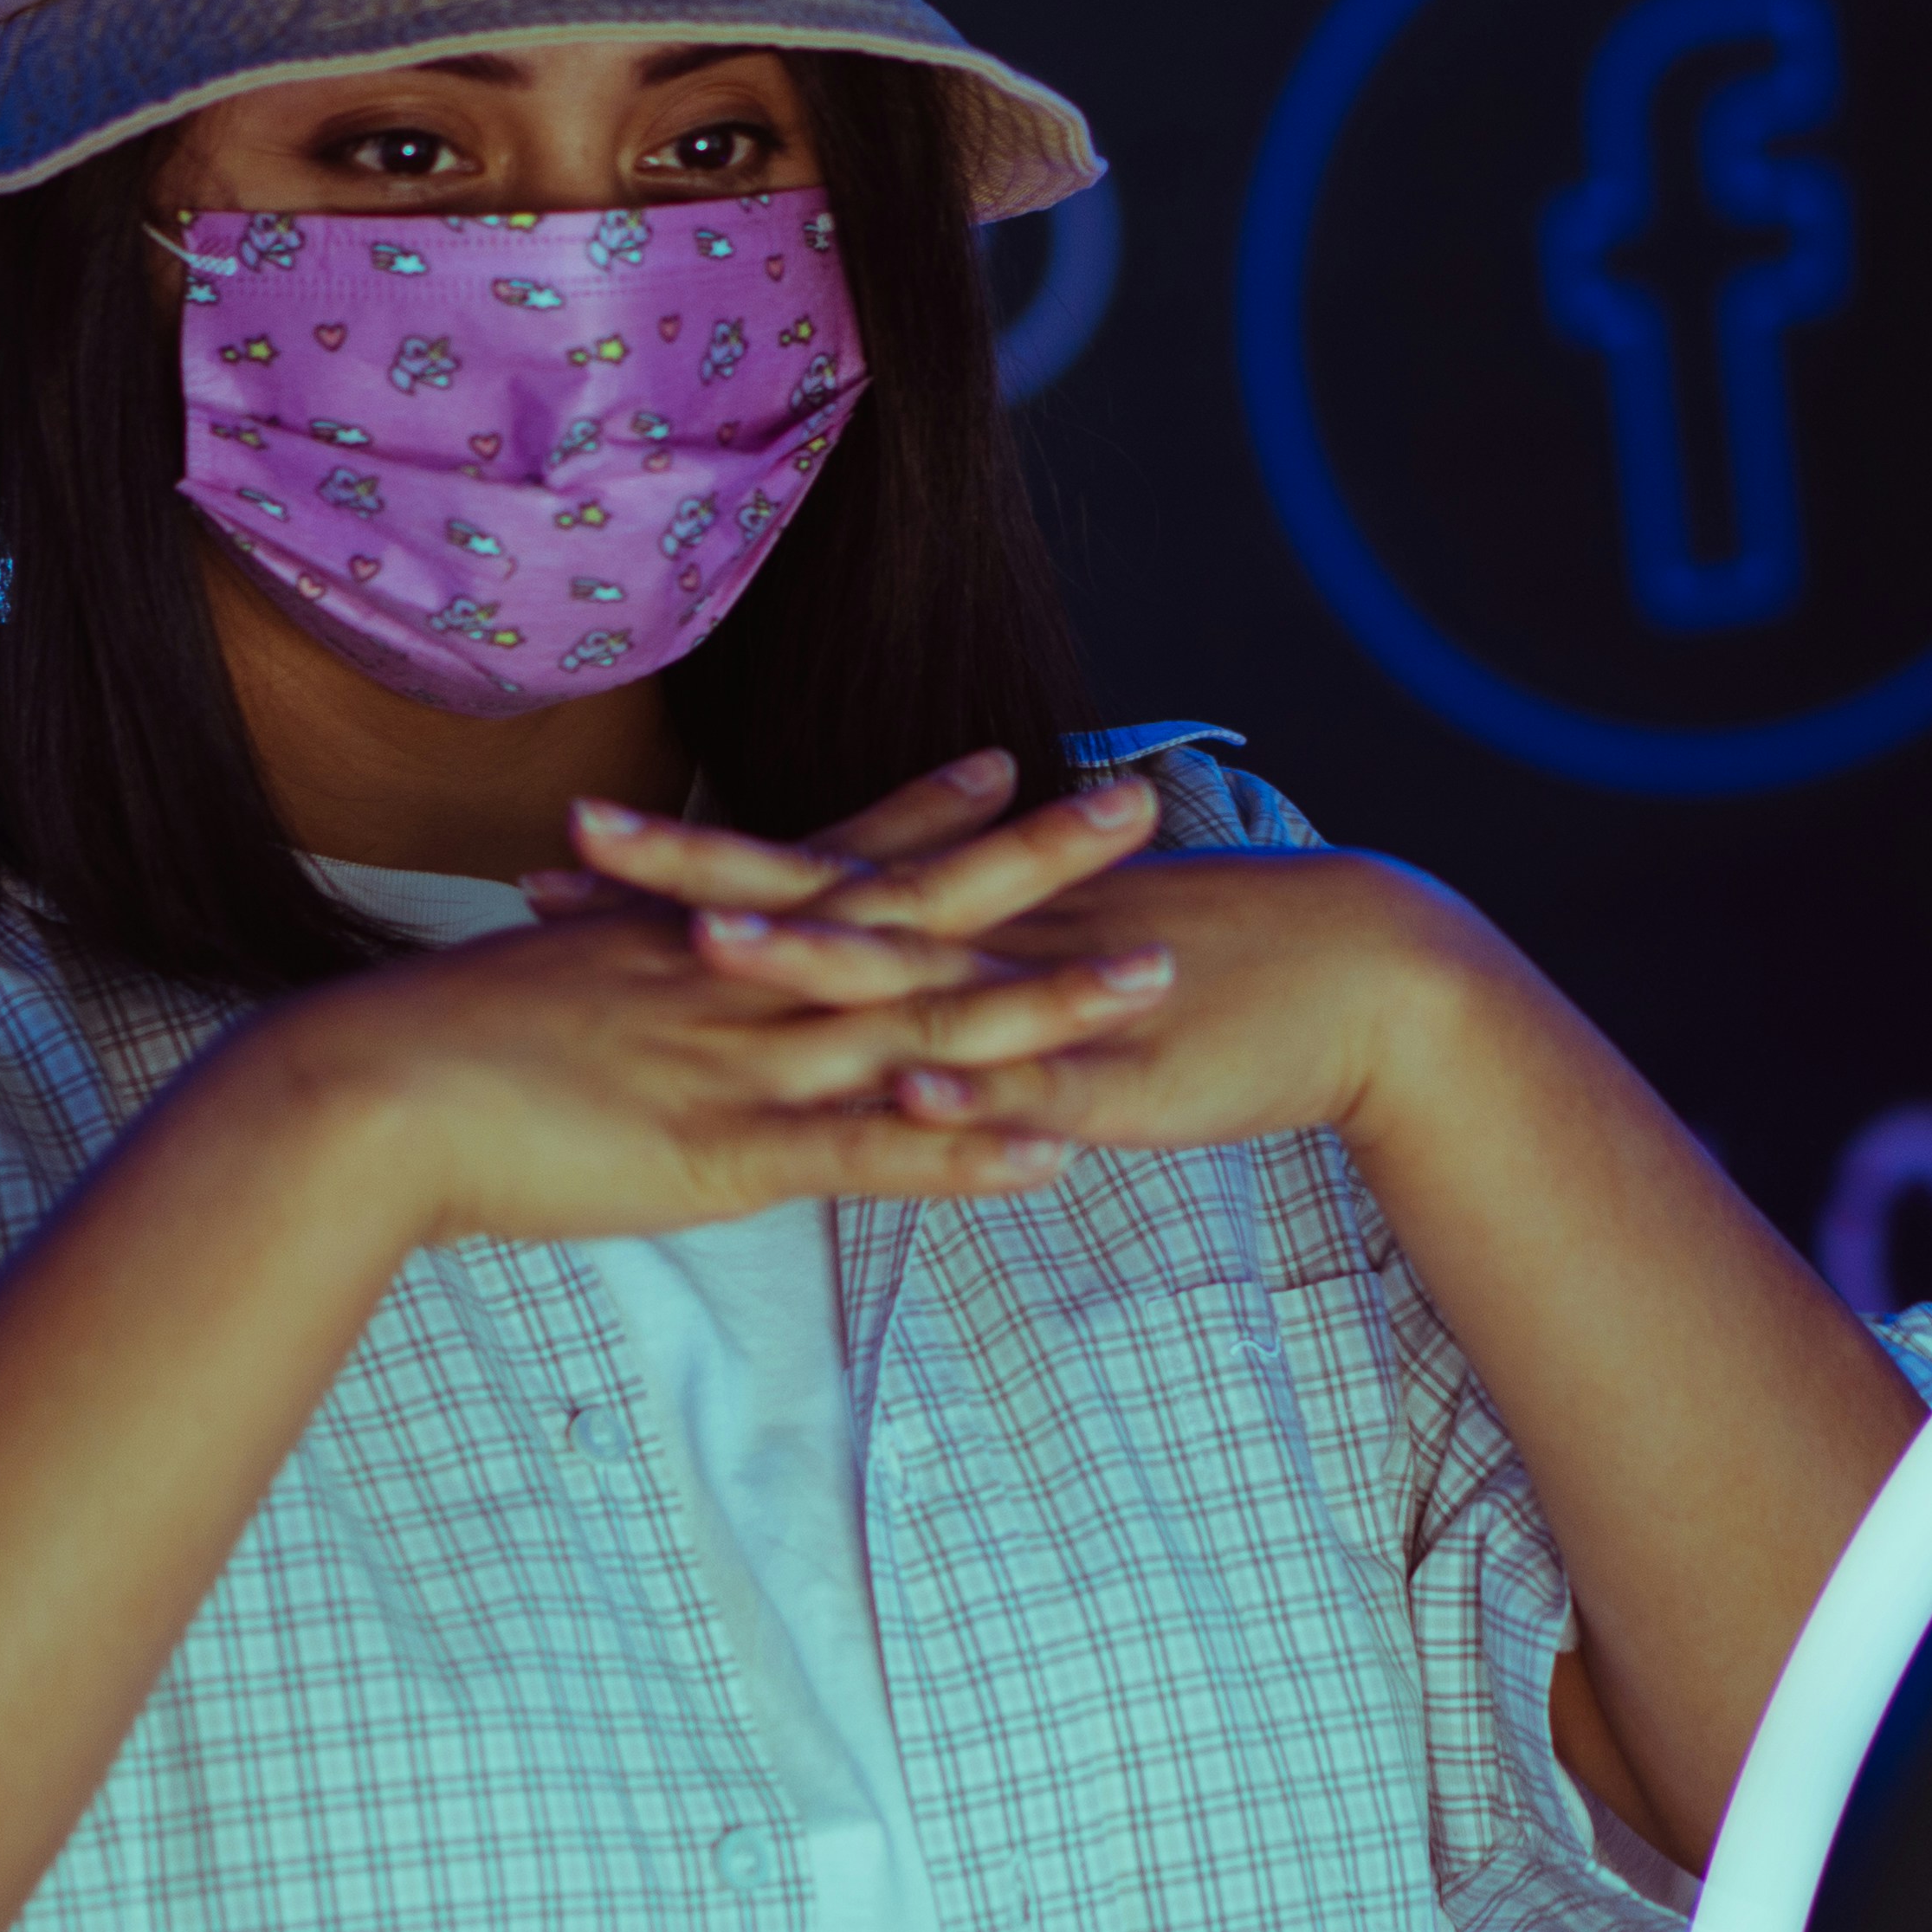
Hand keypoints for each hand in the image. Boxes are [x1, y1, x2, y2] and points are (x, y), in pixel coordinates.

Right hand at [247, 754, 1181, 1247]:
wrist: (355, 1095)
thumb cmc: (423, 1052)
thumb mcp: (543, 992)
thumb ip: (611, 986)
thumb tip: (641, 976)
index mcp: (693, 940)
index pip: (833, 861)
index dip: (927, 815)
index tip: (1014, 766)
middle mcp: (737, 981)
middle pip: (914, 909)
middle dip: (1035, 859)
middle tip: (1145, 801)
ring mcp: (740, 1062)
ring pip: (917, 1024)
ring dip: (1043, 1002)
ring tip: (1153, 971)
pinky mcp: (723, 1152)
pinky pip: (865, 1152)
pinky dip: (960, 1150)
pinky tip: (1053, 1155)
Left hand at [554, 758, 1496, 1164]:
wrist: (1360, 980)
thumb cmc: (1205, 974)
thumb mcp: (1053, 963)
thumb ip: (959, 968)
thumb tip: (866, 975)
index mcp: (965, 913)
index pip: (800, 873)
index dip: (684, 862)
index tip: (572, 844)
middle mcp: (986, 941)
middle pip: (818, 899)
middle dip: (694, 878)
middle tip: (574, 846)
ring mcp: (1044, 1005)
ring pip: (914, 982)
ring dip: (816, 962)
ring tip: (713, 941)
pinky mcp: (1113, 1075)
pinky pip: (1031, 1087)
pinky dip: (969, 1087)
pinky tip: (906, 1085)